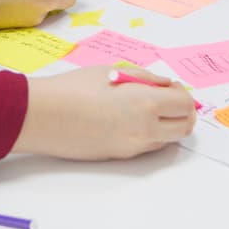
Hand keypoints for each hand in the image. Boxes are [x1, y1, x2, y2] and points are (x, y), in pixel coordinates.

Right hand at [11, 67, 196, 159]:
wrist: (43, 116)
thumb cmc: (74, 87)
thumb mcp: (112, 72)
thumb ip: (144, 79)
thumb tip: (165, 85)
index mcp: (146, 104)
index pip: (185, 104)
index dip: (182, 93)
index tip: (169, 86)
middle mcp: (145, 130)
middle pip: (184, 127)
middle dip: (182, 112)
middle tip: (167, 99)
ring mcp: (133, 147)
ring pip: (168, 140)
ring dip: (168, 124)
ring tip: (145, 108)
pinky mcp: (120, 156)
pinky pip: (148, 146)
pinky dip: (150, 133)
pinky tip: (129, 119)